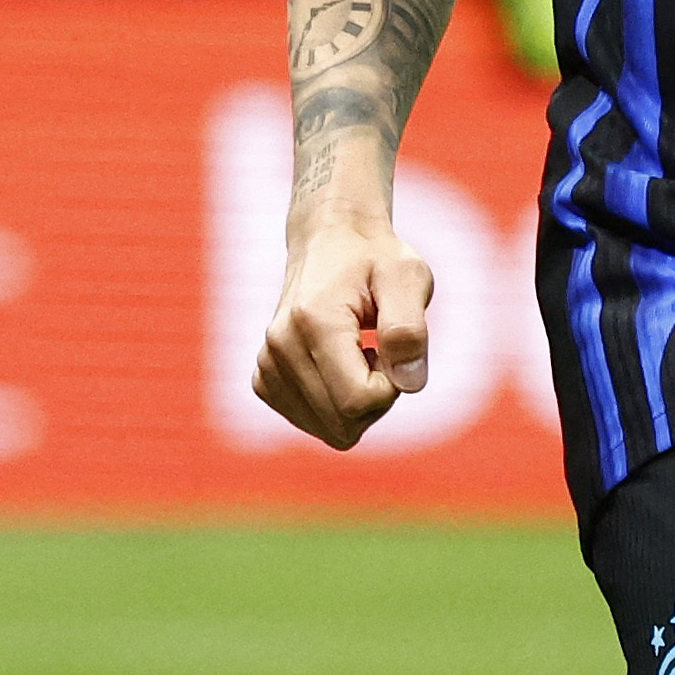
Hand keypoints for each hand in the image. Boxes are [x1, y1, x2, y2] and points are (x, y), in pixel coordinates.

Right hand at [252, 205, 434, 448]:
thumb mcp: (407, 277)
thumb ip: (410, 329)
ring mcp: (267, 367)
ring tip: (360, 354)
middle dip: (378, 398)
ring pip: (331, 431)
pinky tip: (340, 365)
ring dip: (358, 402)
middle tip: (381, 352)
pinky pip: (314, 423)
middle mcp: (280, 348)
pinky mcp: (264, 380)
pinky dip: (336, 405)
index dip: (393, 387)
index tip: (395, 350)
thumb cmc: (375, 259)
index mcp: (314, 323)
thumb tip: (410, 384)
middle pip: (344, 424)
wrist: (330, 243)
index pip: (358, 401)